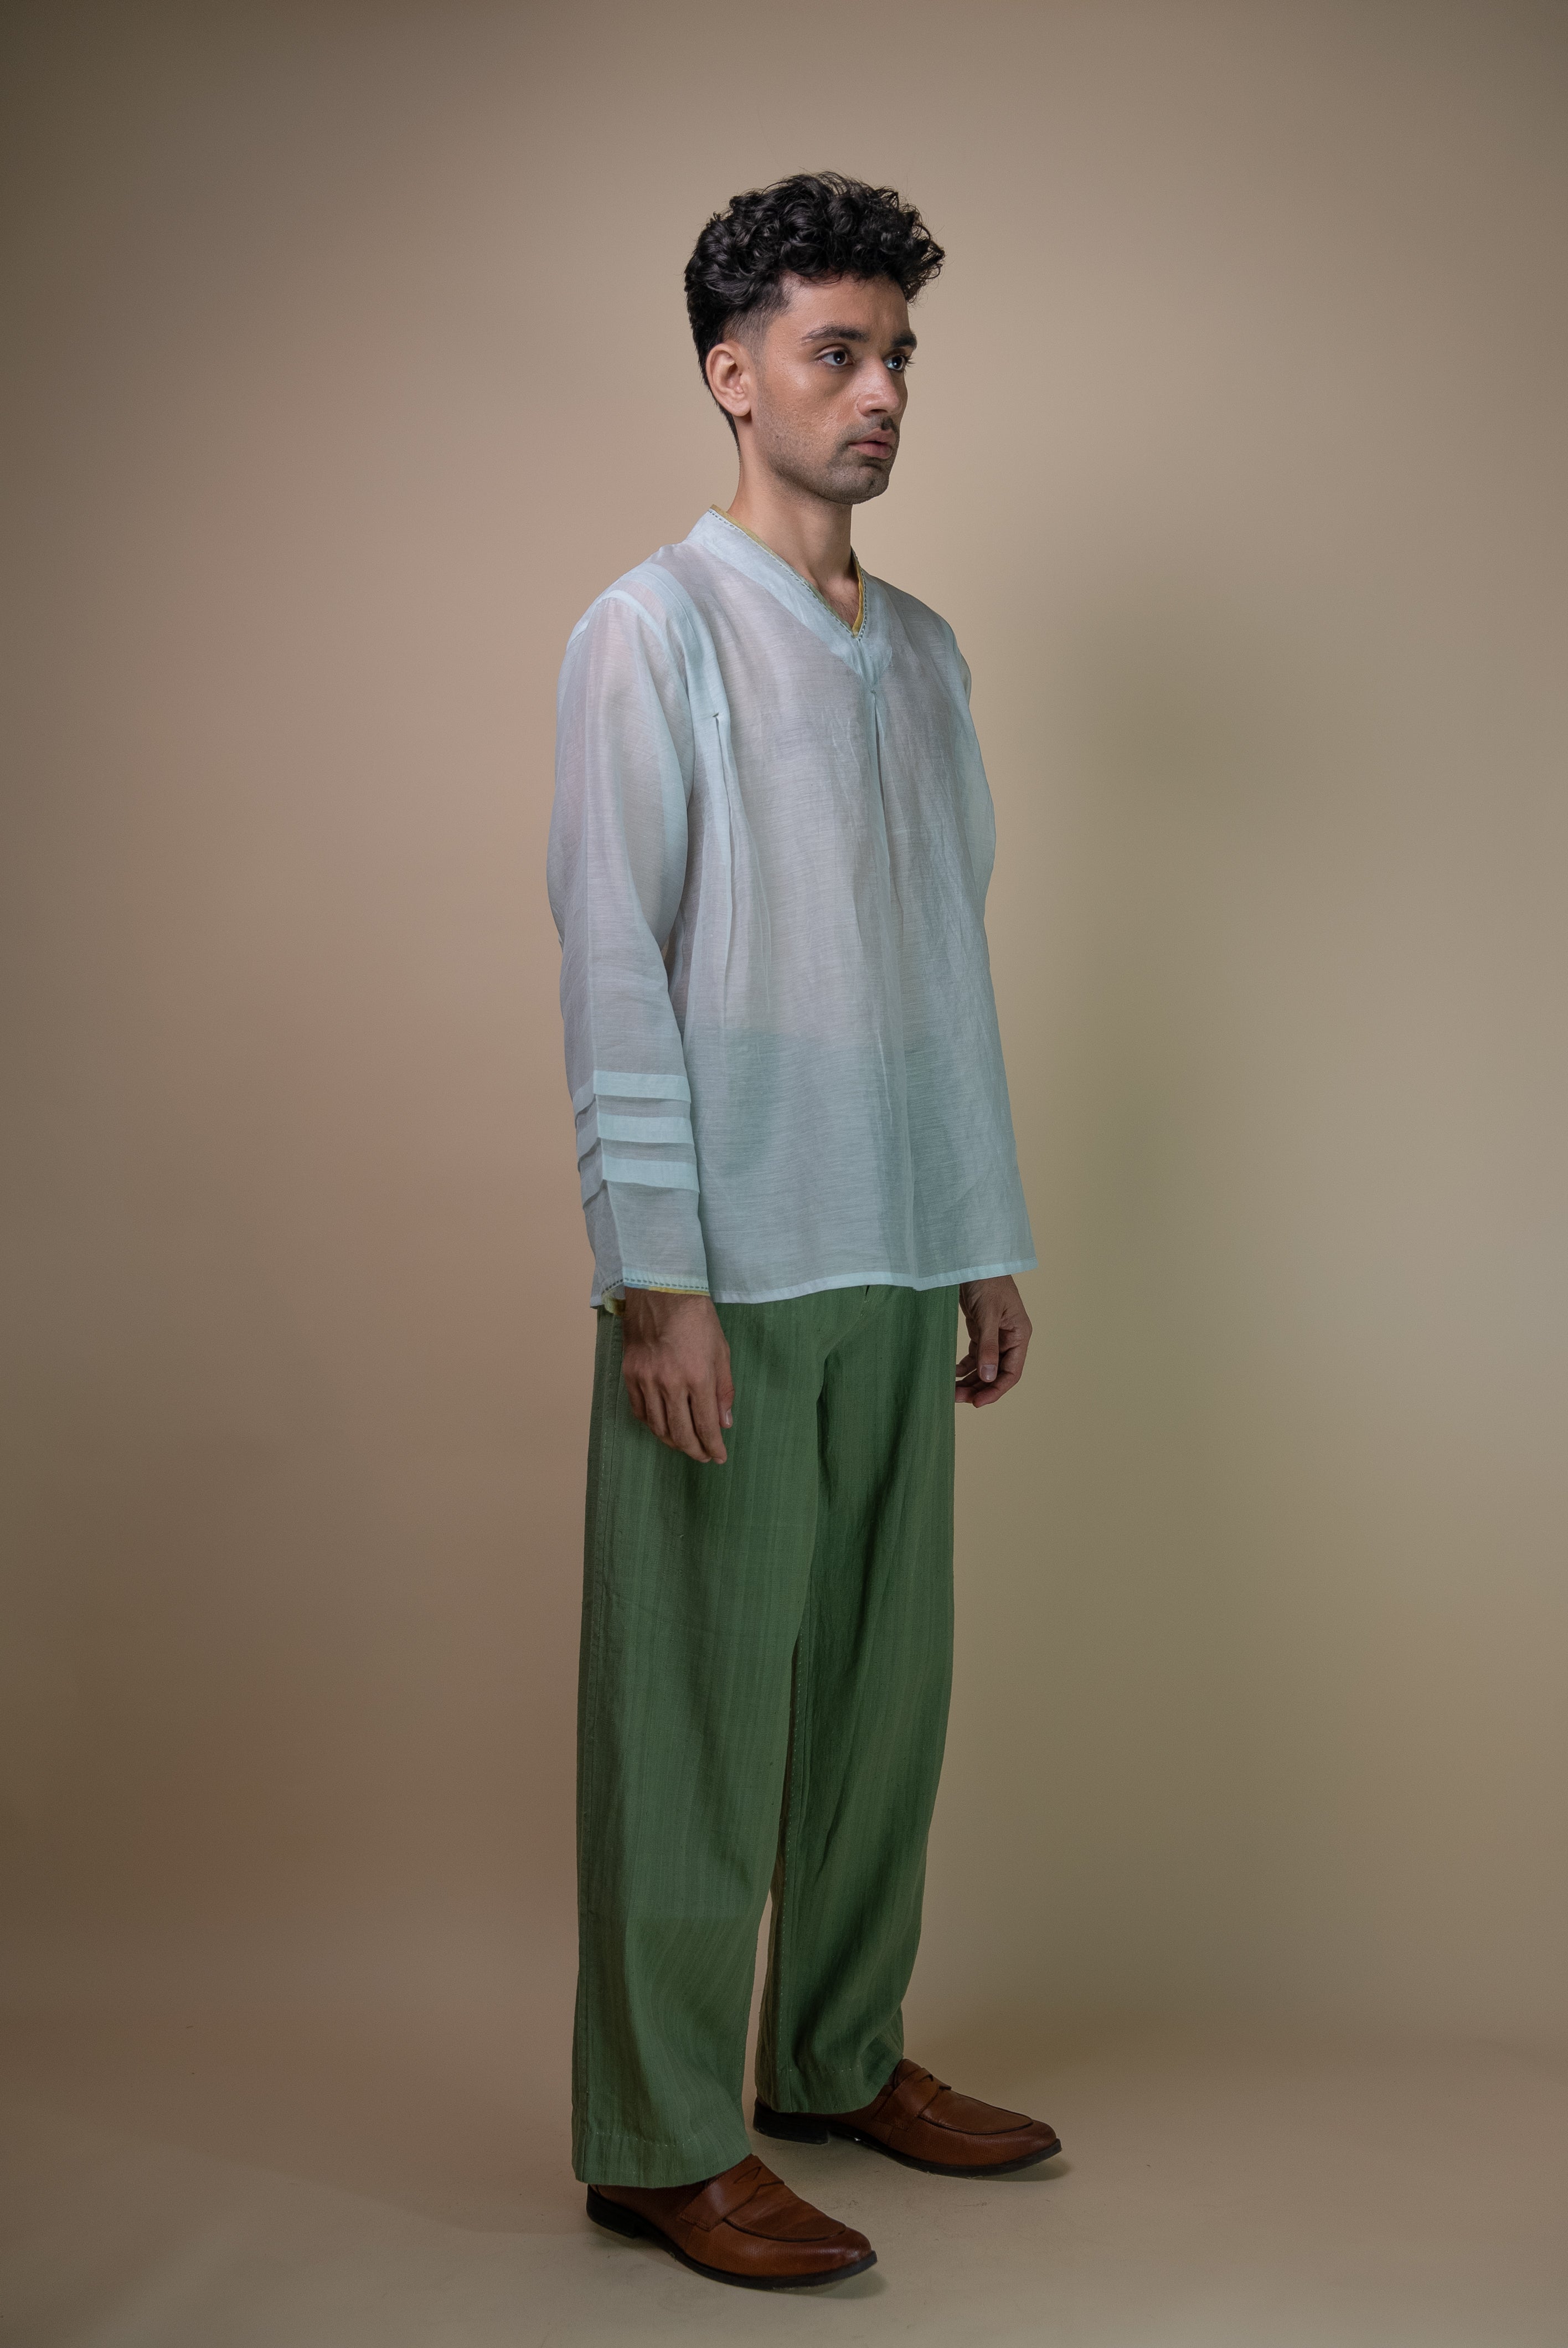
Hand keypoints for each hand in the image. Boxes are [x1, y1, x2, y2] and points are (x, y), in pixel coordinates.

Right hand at [620, 1290, 733, 1462]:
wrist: (661, 1292)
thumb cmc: (697, 1319)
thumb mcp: (721, 1352)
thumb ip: (723, 1390)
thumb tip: (724, 1423)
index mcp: (698, 1377)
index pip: (706, 1425)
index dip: (713, 1446)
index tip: (718, 1457)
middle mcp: (670, 1383)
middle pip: (680, 1433)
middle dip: (694, 1450)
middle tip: (702, 1456)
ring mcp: (646, 1380)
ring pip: (657, 1426)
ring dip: (672, 1442)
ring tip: (684, 1445)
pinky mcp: (630, 1374)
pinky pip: (639, 1411)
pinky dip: (651, 1425)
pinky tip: (661, 1427)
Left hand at [955, 1275, 1031, 1407]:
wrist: (973, 1257)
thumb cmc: (987, 1281)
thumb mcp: (988, 1314)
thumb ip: (988, 1346)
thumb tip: (989, 1377)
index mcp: (1019, 1335)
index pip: (1012, 1372)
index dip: (996, 1390)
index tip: (977, 1403)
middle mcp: (1009, 1338)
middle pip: (997, 1373)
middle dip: (979, 1388)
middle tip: (957, 1399)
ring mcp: (995, 1335)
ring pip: (984, 1367)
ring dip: (970, 1380)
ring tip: (951, 1391)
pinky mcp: (980, 1330)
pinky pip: (974, 1355)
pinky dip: (964, 1366)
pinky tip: (951, 1374)